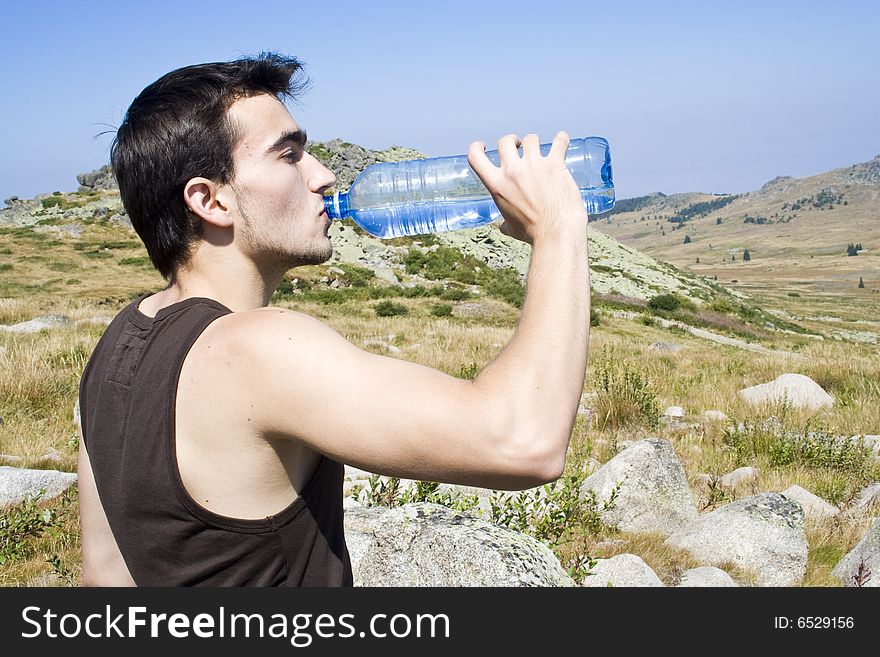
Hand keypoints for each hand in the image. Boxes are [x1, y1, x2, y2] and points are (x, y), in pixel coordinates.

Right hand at [467, 132, 586, 244]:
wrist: (556, 233)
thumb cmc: (534, 233)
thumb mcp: (511, 228)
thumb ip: (505, 222)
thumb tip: (504, 226)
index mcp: (497, 185)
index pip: (475, 157)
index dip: (476, 147)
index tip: (484, 145)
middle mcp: (513, 172)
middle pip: (505, 141)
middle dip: (512, 141)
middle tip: (519, 147)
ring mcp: (534, 165)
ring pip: (531, 139)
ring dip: (535, 143)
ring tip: (541, 150)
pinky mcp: (555, 164)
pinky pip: (559, 142)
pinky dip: (562, 139)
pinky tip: (562, 139)